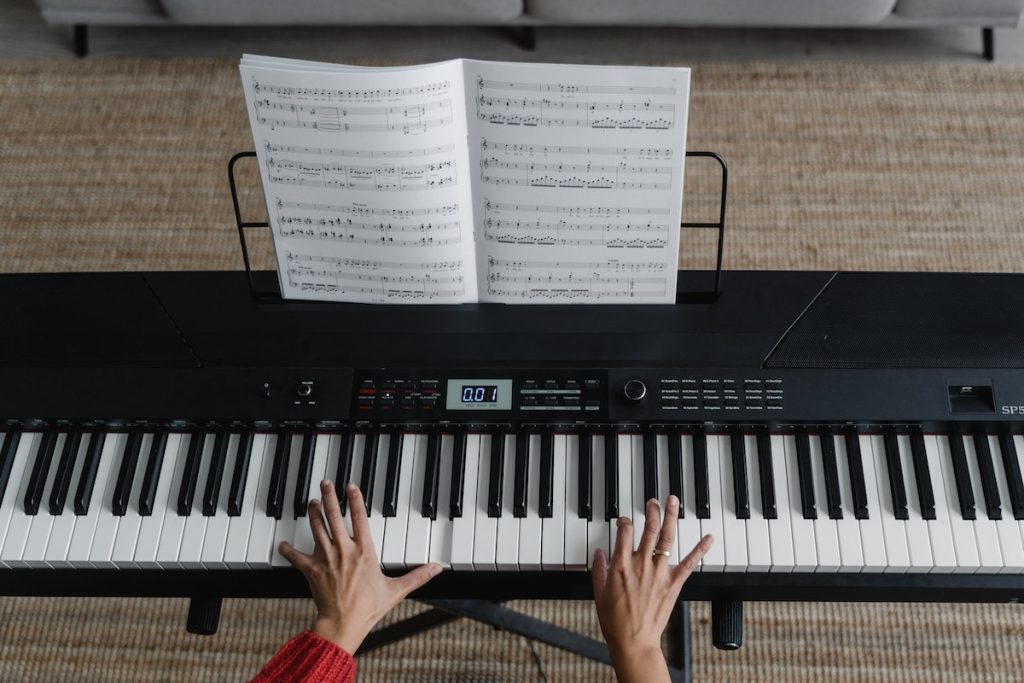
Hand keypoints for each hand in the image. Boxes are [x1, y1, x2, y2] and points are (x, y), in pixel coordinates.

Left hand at [278, 481, 442, 653]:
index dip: (354, 499)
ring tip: (311, 502)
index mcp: (364, 551)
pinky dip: (288, 549)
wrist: (343, 623)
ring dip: (312, 514)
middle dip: (328, 497)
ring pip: (316, 529)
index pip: (358, 518)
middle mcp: (343, 550)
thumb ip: (418, 576)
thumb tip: (437, 568)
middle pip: (333, 516)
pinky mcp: (312, 570)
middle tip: (325, 483)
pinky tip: (282, 543)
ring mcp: (325, 559)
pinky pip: (296, 557)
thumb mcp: (396, 590)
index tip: (350, 487)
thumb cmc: (369, 608)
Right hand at [591, 495, 712, 682]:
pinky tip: (709, 538)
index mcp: (620, 566)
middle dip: (651, 511)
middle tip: (653, 501)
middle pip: (648, 529)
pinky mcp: (673, 584)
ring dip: (671, 517)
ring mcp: (659, 573)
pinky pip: (689, 563)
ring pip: (667, 538)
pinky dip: (700, 549)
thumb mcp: (599, 593)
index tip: (625, 520)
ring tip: (673, 502)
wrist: (633, 641)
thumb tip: (598, 553)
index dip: (625, 521)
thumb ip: (599, 570)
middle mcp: (641, 565)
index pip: (625, 532)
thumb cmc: (615, 621)